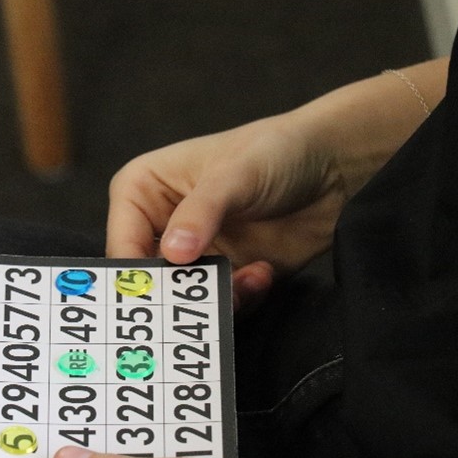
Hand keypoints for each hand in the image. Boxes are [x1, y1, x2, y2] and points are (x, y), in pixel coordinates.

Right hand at [106, 114, 345, 309]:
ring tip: (249, 276)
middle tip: (204, 302)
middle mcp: (160, 225)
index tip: (156, 299)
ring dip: (216, 299)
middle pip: (149, 280)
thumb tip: (173, 254)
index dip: (134, 276)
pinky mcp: (226, 275)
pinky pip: (220, 305)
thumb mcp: (233, 176)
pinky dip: (242, 298)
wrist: (334, 168)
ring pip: (184, 299)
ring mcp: (194, 254)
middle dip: (176, 295)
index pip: (122, 244)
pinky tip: (263, 272)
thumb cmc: (274, 152)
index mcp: (142, 192)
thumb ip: (200, 213)